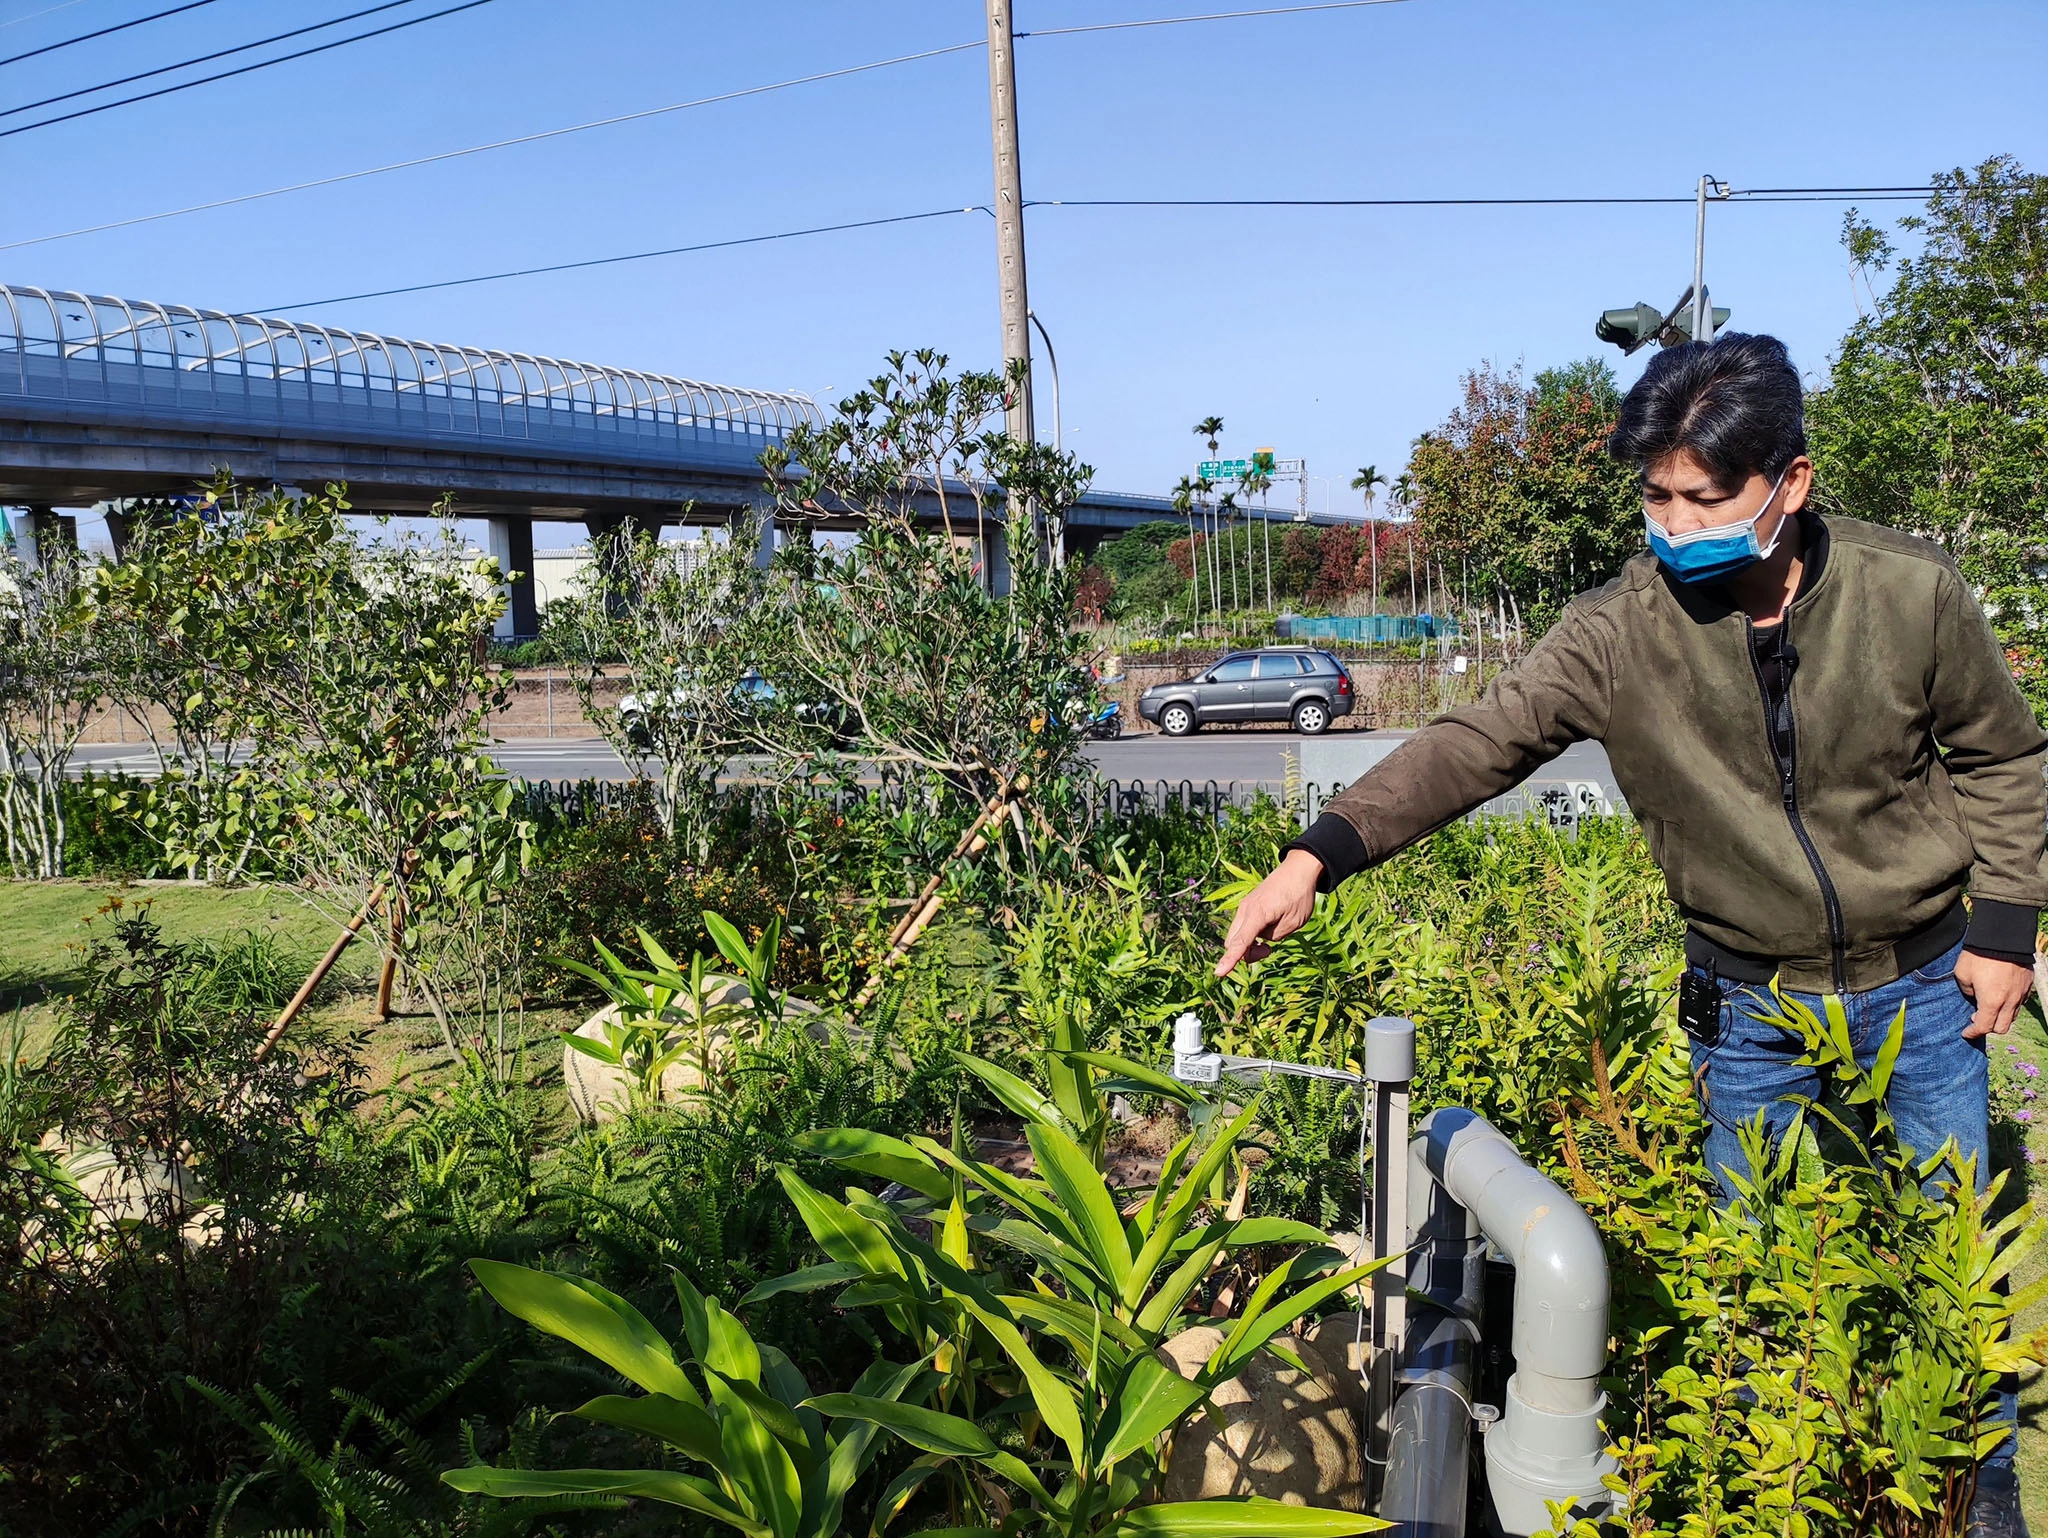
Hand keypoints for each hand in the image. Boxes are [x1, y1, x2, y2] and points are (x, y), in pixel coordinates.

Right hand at [1216, 849, 1324, 976]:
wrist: (1298, 869)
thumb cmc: (1299, 896)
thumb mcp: (1293, 923)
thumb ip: (1274, 936)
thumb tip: (1260, 939)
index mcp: (1258, 914)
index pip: (1240, 942)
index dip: (1230, 960)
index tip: (1219, 973)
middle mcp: (1245, 909)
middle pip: (1233, 942)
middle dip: (1246, 954)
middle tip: (1269, 951)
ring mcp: (1244, 906)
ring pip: (1236, 935)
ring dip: (1248, 944)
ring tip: (1270, 940)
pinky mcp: (1247, 905)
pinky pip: (1242, 926)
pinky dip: (1250, 935)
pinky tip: (1267, 928)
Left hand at [1956, 950, 2035, 1039]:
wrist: (2003, 938)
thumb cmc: (1978, 955)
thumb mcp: (1962, 974)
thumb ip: (1967, 991)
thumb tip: (1974, 996)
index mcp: (1992, 1002)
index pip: (1984, 1027)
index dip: (1973, 1033)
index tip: (1966, 1033)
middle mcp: (2010, 1001)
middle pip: (2002, 1027)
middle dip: (1988, 1028)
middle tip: (1976, 1019)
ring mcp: (2021, 993)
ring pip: (2012, 1016)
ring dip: (2000, 1017)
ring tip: (1988, 1008)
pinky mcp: (2028, 985)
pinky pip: (2020, 1002)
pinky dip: (2009, 1006)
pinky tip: (2000, 997)